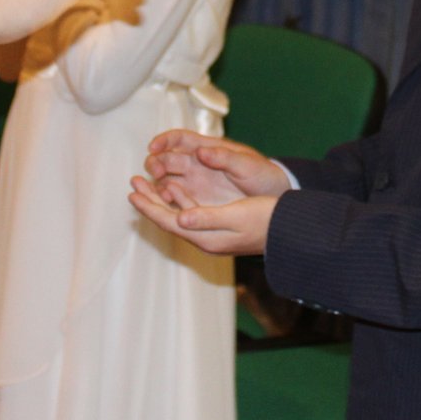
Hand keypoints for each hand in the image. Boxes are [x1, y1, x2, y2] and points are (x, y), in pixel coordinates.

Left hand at [129, 176, 275, 255]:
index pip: (169, 221)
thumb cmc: (266, 220)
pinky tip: (175, 188)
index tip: (131, 193)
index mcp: (205, 237)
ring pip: (178, 214)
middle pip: (169, 218)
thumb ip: (207, 218)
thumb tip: (180, 218)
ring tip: (147, 182)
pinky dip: (180, 199)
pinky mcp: (220, 226)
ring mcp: (212, 233)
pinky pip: (192, 212)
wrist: (288, 230)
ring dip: (162, 198)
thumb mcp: (236, 216)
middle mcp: (205, 237)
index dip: (149, 207)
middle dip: (150, 200)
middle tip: (133, 181)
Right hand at [144, 129, 290, 203]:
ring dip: (157, 184)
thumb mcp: (247, 165)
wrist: (273, 198)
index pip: (179, 139)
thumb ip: (224, 158)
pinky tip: (167, 207)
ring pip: (166, 181)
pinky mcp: (196, 202)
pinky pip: (175, 200)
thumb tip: (200, 151)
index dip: (163, 140)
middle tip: (156, 172)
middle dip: (156, 163)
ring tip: (158, 192)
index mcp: (207, 149)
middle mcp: (196, 165)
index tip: (152, 147)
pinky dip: (167, 201)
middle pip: (167, 160)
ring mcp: (194, 183)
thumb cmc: (262, 175)